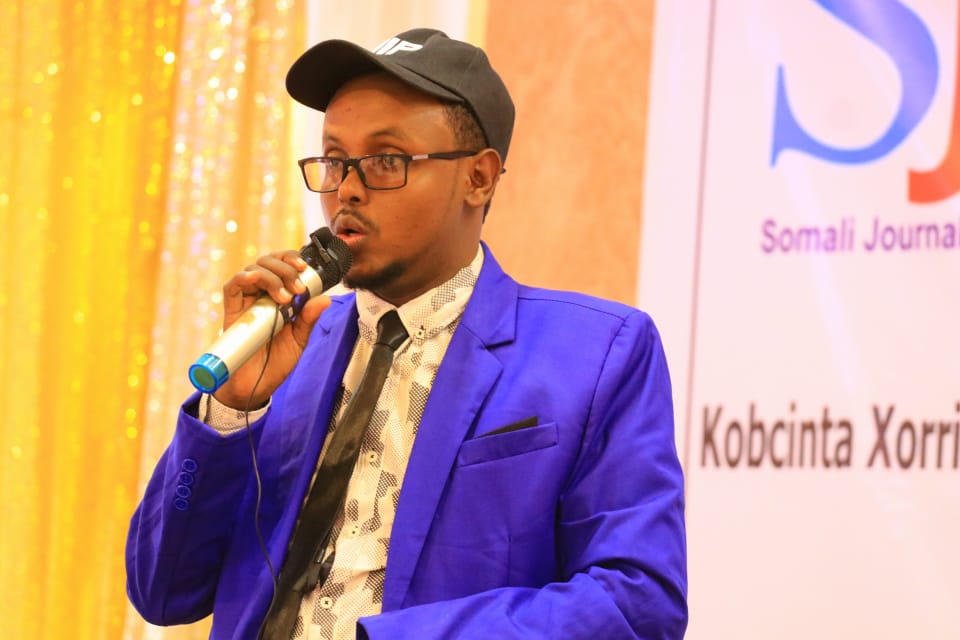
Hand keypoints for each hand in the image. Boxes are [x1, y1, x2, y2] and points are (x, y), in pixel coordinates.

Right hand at [212, 250, 331, 409]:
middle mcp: (261, 295)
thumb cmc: (276, 361)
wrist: (256, 385)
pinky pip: (231, 286)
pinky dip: (242, 277)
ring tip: (284, 298)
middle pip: (268, 262)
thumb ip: (309, 319)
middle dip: (285, 268)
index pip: (283, 265)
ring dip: (271, 276)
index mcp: (279, 296)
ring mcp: (246, 301)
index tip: (305, 268)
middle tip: (297, 289)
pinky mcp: (232, 311)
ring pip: (253, 269)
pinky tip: (253, 279)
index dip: (292, 259)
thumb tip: (325, 300)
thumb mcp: (299, 340)